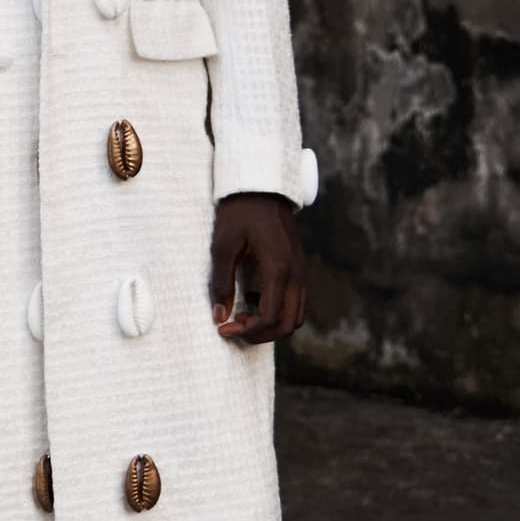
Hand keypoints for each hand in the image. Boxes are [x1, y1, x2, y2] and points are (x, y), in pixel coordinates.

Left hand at [209, 192, 304, 345]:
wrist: (261, 186)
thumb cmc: (239, 212)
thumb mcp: (223, 245)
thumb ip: (221, 282)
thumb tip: (219, 316)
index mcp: (278, 268)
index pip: (270, 317)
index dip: (247, 331)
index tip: (223, 329)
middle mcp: (295, 273)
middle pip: (287, 324)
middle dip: (260, 334)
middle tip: (232, 327)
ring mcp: (300, 270)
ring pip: (296, 316)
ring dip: (271, 324)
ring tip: (242, 315)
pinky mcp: (298, 267)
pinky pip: (296, 301)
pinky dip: (278, 310)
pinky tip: (252, 298)